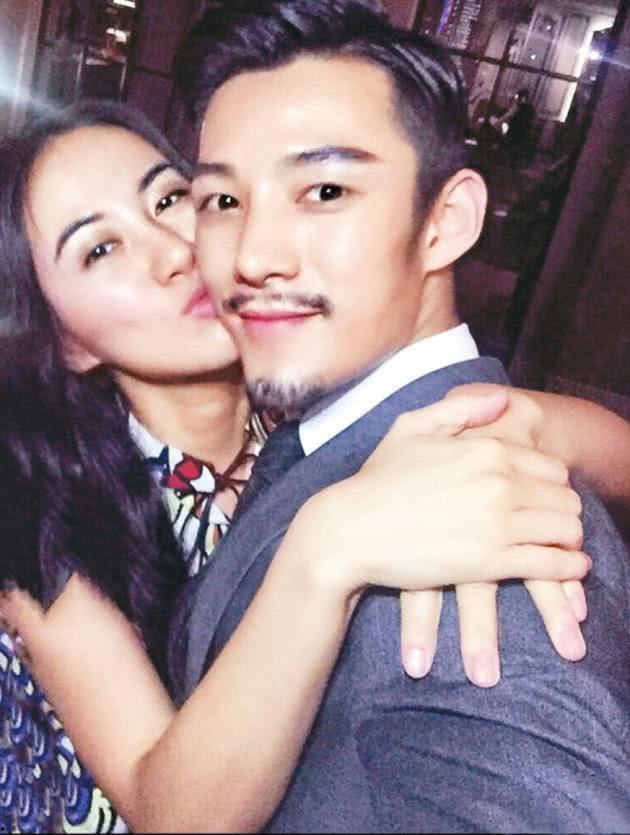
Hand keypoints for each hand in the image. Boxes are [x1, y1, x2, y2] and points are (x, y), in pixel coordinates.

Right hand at [312, 388, 587, 601]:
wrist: (350, 530)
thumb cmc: (376, 479)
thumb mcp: (410, 427)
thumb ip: (460, 408)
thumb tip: (503, 400)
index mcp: (487, 448)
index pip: (551, 466)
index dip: (552, 484)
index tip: (543, 498)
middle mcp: (500, 481)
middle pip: (566, 498)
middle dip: (565, 511)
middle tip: (554, 524)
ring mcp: (497, 522)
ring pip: (566, 529)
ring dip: (570, 539)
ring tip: (564, 547)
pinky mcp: (490, 561)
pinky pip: (551, 564)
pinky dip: (569, 567)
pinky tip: (570, 568)